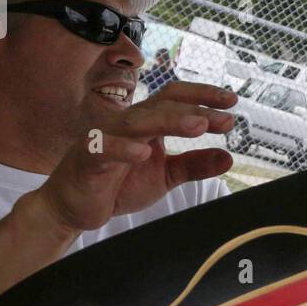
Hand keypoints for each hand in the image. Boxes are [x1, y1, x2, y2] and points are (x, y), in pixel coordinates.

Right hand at [32, 82, 236, 236]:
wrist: (74, 209)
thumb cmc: (118, 185)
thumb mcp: (164, 176)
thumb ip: (194, 165)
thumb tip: (229, 157)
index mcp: (146, 124)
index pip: (174, 99)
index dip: (202, 96)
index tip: (232, 102)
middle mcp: (126, 124)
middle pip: (161, 106)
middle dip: (195, 110)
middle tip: (224, 119)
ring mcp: (104, 138)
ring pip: (136, 122)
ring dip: (168, 121)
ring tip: (197, 126)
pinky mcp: (85, 159)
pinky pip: (103, 149)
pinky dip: (122, 149)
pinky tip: (143, 153)